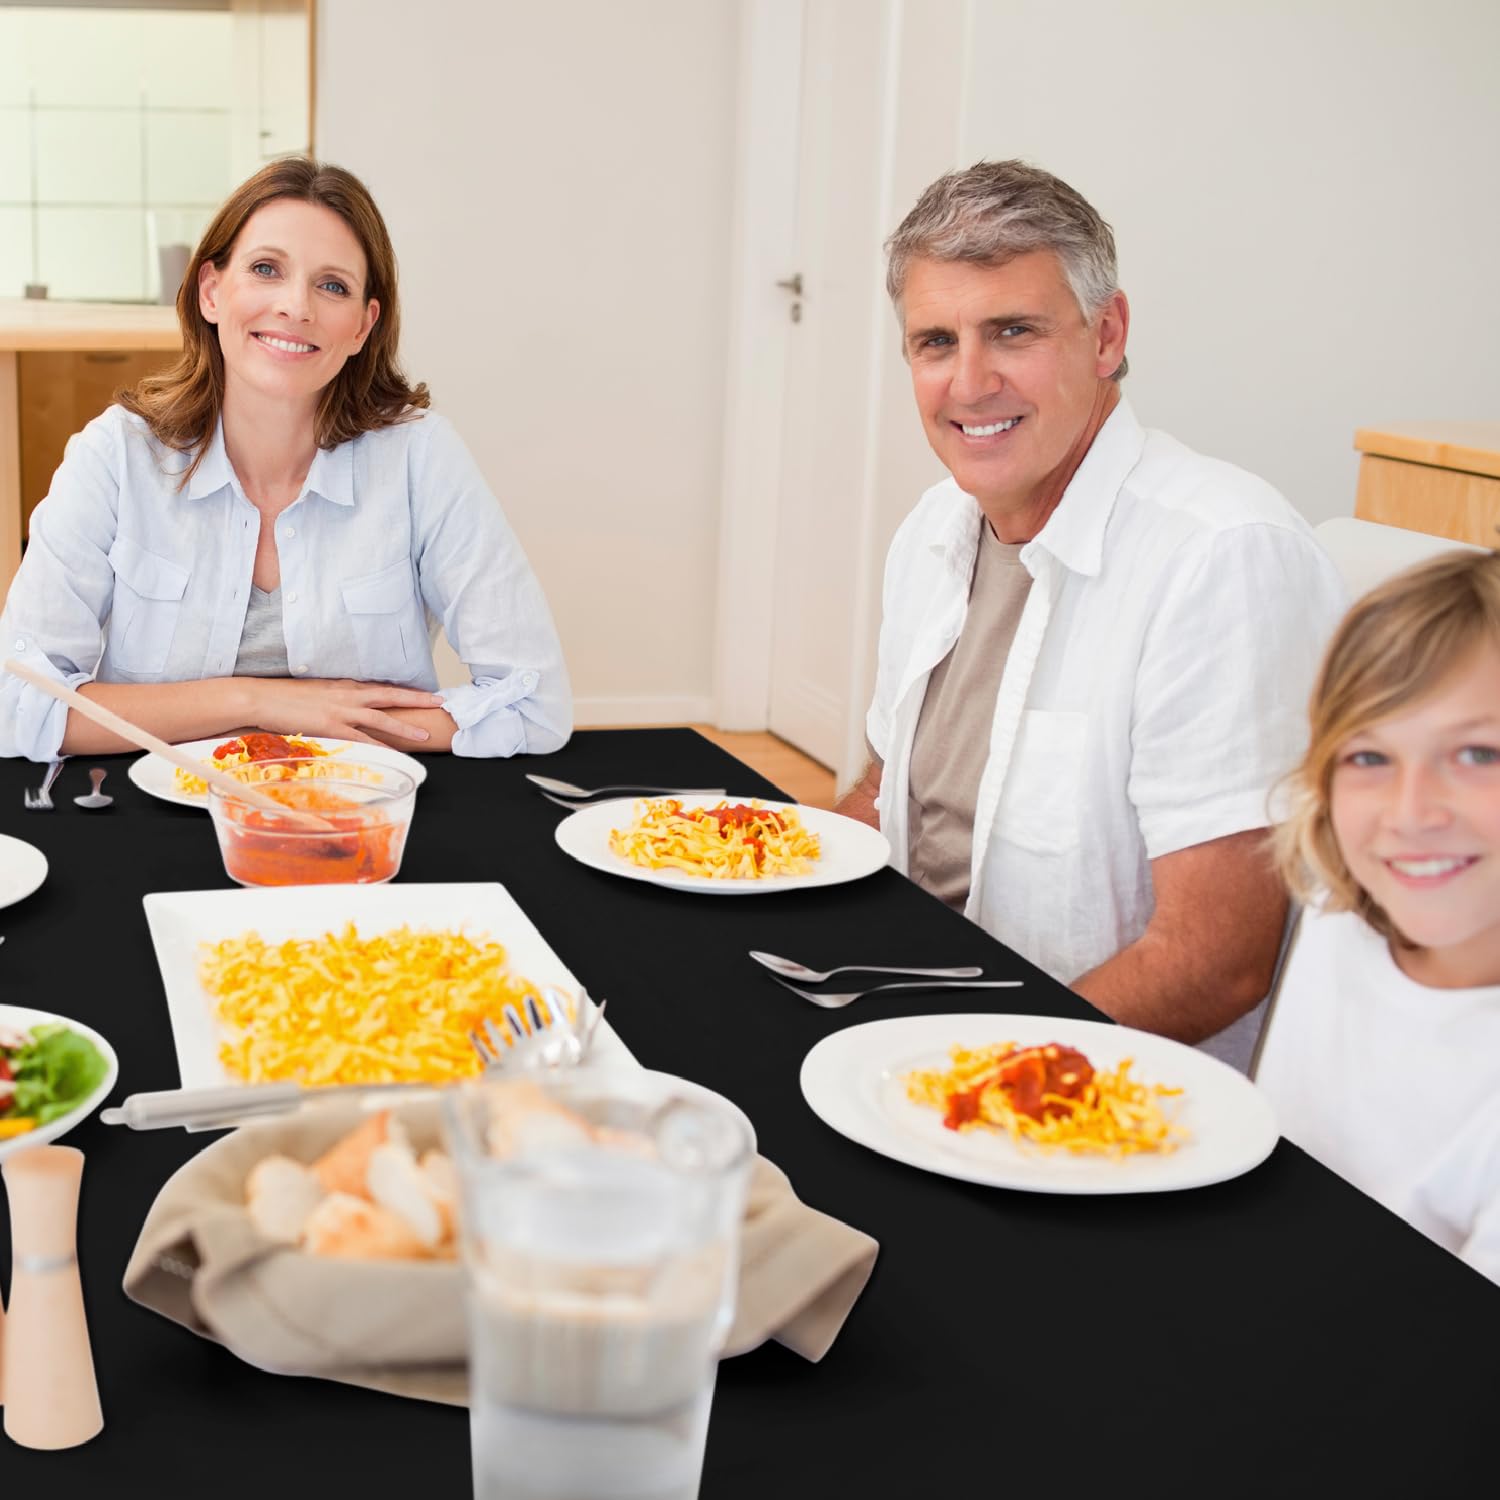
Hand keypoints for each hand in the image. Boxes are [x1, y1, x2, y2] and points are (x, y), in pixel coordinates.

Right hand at [242, 677, 446, 744]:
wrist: (259, 697)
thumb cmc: (282, 697)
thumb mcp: (314, 692)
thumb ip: (333, 698)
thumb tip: (343, 707)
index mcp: (343, 684)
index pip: (379, 686)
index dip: (402, 689)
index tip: (422, 691)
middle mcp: (347, 694)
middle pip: (390, 694)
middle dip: (416, 698)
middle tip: (440, 701)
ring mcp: (340, 710)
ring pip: (381, 717)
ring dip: (405, 726)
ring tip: (425, 734)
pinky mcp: (331, 725)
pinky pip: (362, 738)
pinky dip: (380, 746)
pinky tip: (394, 753)